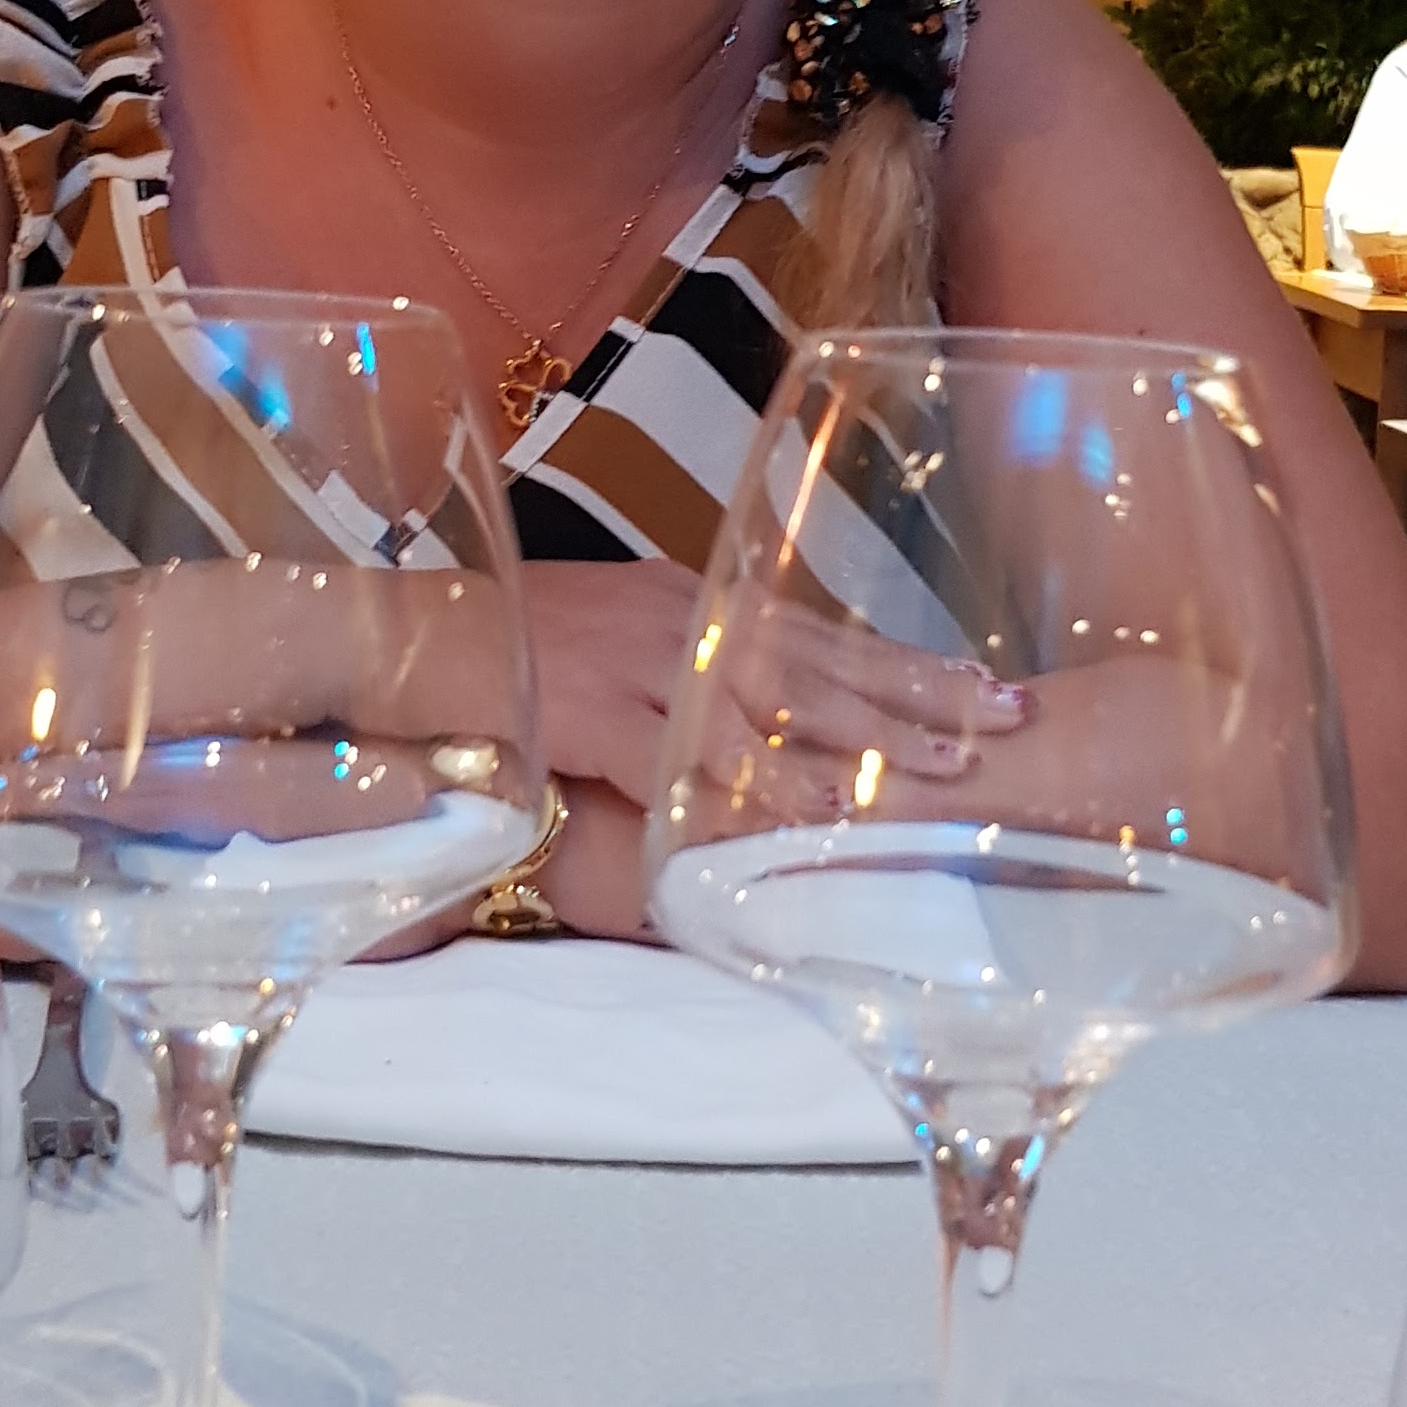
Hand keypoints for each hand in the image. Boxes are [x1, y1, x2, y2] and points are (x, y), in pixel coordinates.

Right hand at [521, 561, 1023, 811]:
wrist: (398, 640)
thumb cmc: (490, 654)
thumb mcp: (595, 648)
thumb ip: (663, 685)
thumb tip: (721, 735)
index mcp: (680, 602)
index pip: (810, 631)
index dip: (894, 659)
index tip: (975, 681)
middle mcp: (674, 617)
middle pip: (820, 657)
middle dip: (919, 690)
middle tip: (1008, 714)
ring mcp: (636, 658)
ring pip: (777, 699)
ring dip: (869, 735)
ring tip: (949, 766)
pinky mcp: (594, 706)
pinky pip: (692, 751)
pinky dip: (759, 780)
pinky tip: (817, 805)